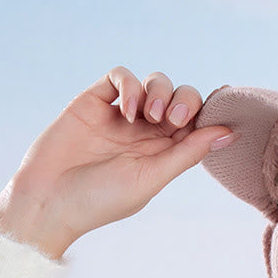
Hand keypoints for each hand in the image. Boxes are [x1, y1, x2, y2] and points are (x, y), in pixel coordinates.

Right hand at [0, 67, 236, 259]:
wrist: (48, 201)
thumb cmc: (102, 200)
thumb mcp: (152, 178)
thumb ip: (188, 153)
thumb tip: (230, 133)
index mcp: (166, 152)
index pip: (198, 122)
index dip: (209, 113)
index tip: (215, 114)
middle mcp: (147, 132)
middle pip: (181, 97)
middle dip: (185, 101)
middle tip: (174, 121)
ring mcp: (121, 115)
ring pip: (154, 82)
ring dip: (160, 91)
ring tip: (150, 115)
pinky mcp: (94, 101)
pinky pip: (120, 75)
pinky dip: (129, 85)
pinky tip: (127, 110)